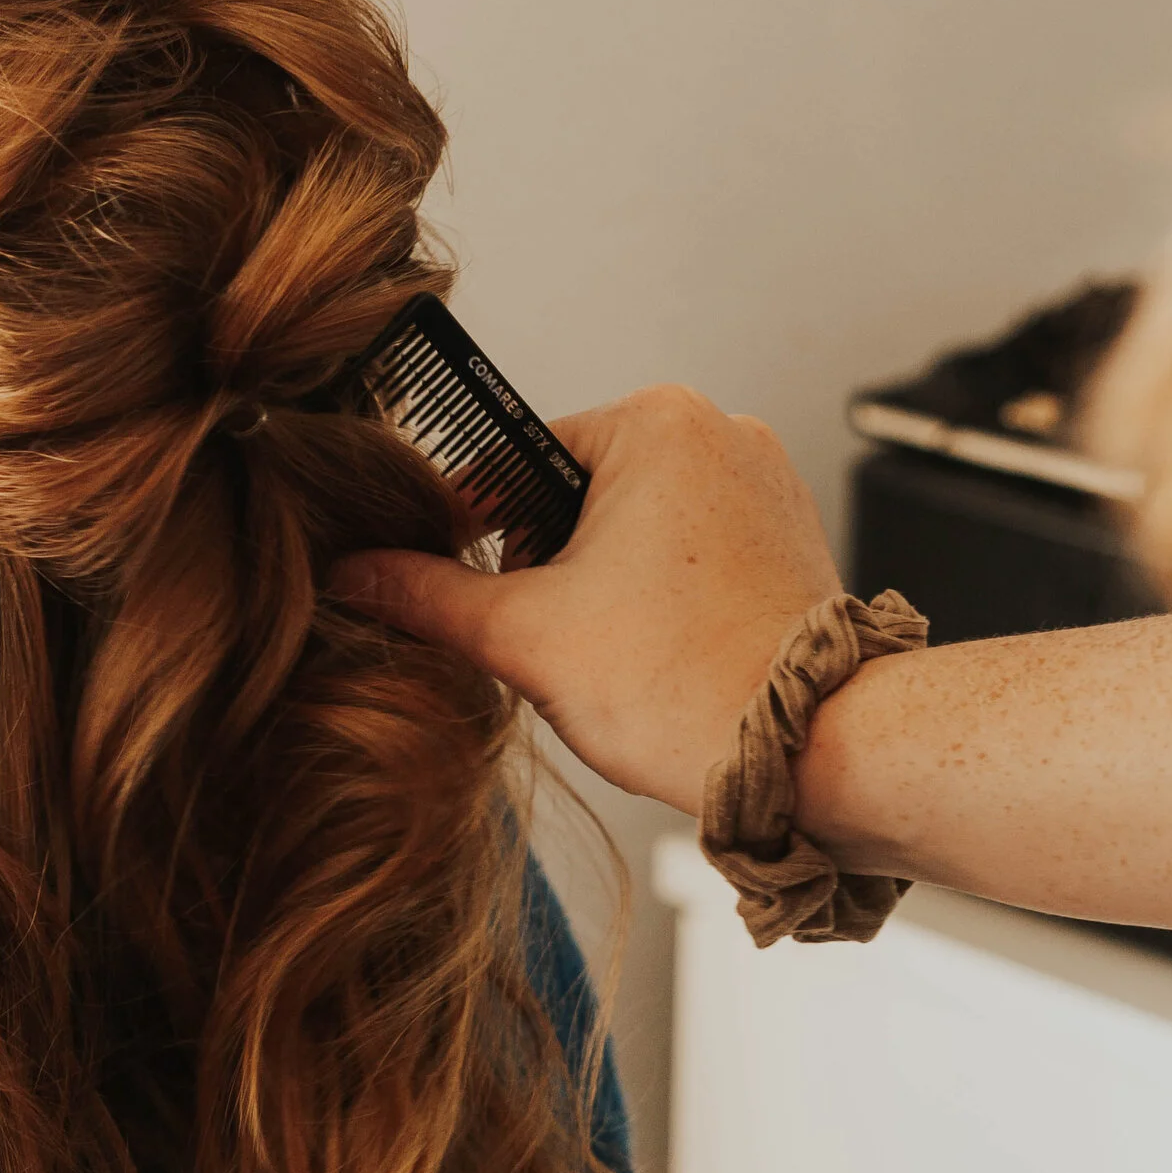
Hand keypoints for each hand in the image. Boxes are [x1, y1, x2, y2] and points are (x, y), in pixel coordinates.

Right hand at [331, 385, 843, 811]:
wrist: (818, 751)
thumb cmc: (688, 685)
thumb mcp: (525, 637)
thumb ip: (424, 596)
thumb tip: (353, 575)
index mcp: (653, 421)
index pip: (514, 464)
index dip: (471, 535)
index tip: (457, 588)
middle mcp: (718, 430)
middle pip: (574, 496)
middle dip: (545, 568)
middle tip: (550, 640)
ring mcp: (763, 480)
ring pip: (630, 529)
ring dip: (598, 587)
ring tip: (610, 656)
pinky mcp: (787, 535)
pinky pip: (688, 552)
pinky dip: (657, 598)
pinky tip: (657, 656)